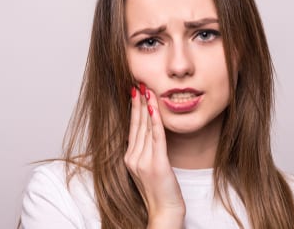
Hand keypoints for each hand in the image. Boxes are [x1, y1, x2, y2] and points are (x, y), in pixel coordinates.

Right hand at [124, 83, 184, 227]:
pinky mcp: (156, 164)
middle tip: (139, 83)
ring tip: (147, 90)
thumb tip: (148, 131)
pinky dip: (155, 121)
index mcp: (129, 157)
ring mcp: (143, 161)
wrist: (164, 210)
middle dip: (139, 102)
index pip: (132, 127)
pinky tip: (154, 108)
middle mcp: (133, 157)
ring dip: (147, 107)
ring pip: (145, 128)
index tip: (135, 92)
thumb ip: (145, 150)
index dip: (134, 108)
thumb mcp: (147, 168)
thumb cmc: (159, 190)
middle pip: (136, 124)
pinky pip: (156, 138)